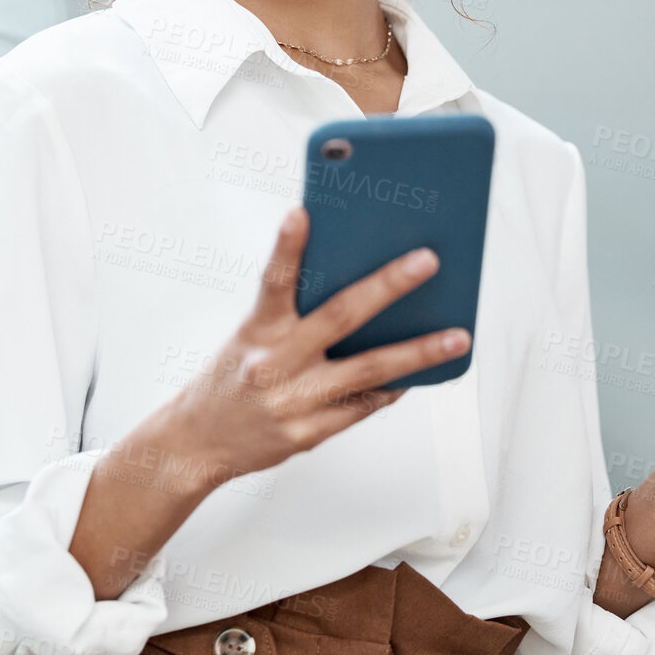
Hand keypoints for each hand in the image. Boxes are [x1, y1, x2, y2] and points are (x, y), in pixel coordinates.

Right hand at [163, 205, 469, 484]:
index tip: (301, 212)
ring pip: (369, 371)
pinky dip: (392, 387)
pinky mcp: (308, 434)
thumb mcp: (249, 337)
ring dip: (418, 353)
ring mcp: (294, 403)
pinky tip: (418, 373)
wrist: (197, 442)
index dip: (287, 248)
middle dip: (388, 286)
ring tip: (457, 336)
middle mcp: (274, 366)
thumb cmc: (230, 377)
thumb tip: (356, 282)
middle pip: (340, 318)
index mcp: (256, 332)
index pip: (273, 282)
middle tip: (427, 260)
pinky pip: (363, 406)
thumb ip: (292, 313)